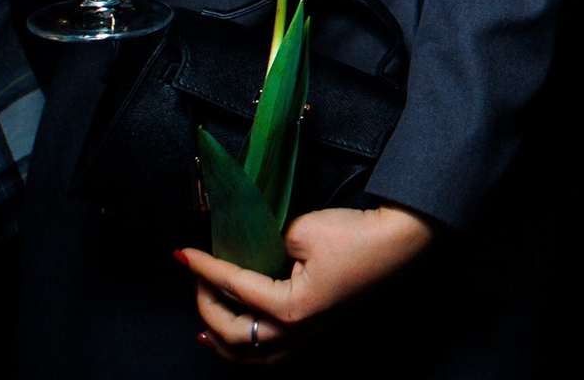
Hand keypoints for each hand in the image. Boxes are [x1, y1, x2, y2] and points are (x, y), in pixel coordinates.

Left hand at [179, 204, 433, 364]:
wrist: (399, 241)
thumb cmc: (357, 236)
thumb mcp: (302, 230)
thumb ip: (270, 246)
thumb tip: (259, 255)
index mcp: (291, 309)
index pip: (234, 288)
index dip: (205, 268)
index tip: (184, 254)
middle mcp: (296, 330)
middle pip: (232, 331)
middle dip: (205, 303)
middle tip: (195, 274)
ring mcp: (307, 332)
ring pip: (251, 354)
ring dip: (221, 339)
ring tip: (201, 325)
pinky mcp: (315, 325)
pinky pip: (271, 350)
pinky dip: (245, 347)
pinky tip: (236, 337)